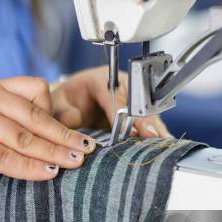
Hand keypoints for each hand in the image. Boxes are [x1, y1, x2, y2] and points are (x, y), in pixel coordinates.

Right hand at [0, 77, 96, 188]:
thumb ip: (8, 116)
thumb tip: (48, 134)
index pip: (35, 88)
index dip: (54, 109)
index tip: (68, 129)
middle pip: (37, 116)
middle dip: (65, 134)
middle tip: (87, 148)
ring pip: (26, 138)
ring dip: (55, 152)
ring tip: (76, 162)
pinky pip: (8, 158)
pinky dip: (32, 167)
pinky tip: (49, 173)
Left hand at [50, 66, 171, 137]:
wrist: (71, 102)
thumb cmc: (64, 101)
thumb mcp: (57, 104)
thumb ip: (62, 111)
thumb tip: (72, 119)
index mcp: (99, 79)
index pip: (113, 94)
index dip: (121, 111)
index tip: (126, 128)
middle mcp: (120, 85)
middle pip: (136, 101)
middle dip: (144, 119)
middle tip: (151, 135)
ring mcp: (132, 97)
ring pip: (147, 110)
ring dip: (155, 126)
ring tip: (163, 142)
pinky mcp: (137, 111)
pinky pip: (149, 119)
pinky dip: (156, 131)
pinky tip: (164, 143)